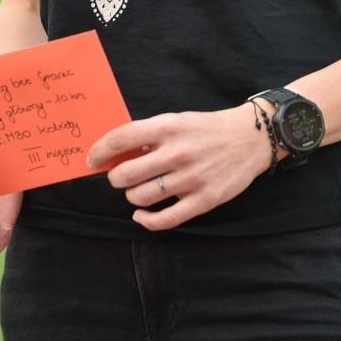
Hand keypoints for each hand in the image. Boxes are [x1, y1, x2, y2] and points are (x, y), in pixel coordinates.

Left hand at [86, 104, 270, 231]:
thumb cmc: (207, 129)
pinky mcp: (203, 200)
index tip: (91, 160)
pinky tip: (141, 215)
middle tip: (119, 177)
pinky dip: (146, 220)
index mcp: (168, 127)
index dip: (99, 151)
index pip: (121, 139)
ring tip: (136, 191)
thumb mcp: (178, 120)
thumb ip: (150, 135)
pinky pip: (165, 219)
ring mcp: (190, 178)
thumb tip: (117, 153)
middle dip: (115, 178)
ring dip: (132, 196)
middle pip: (126, 174)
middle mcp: (177, 152)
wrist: (250, 139)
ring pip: (142, 197)